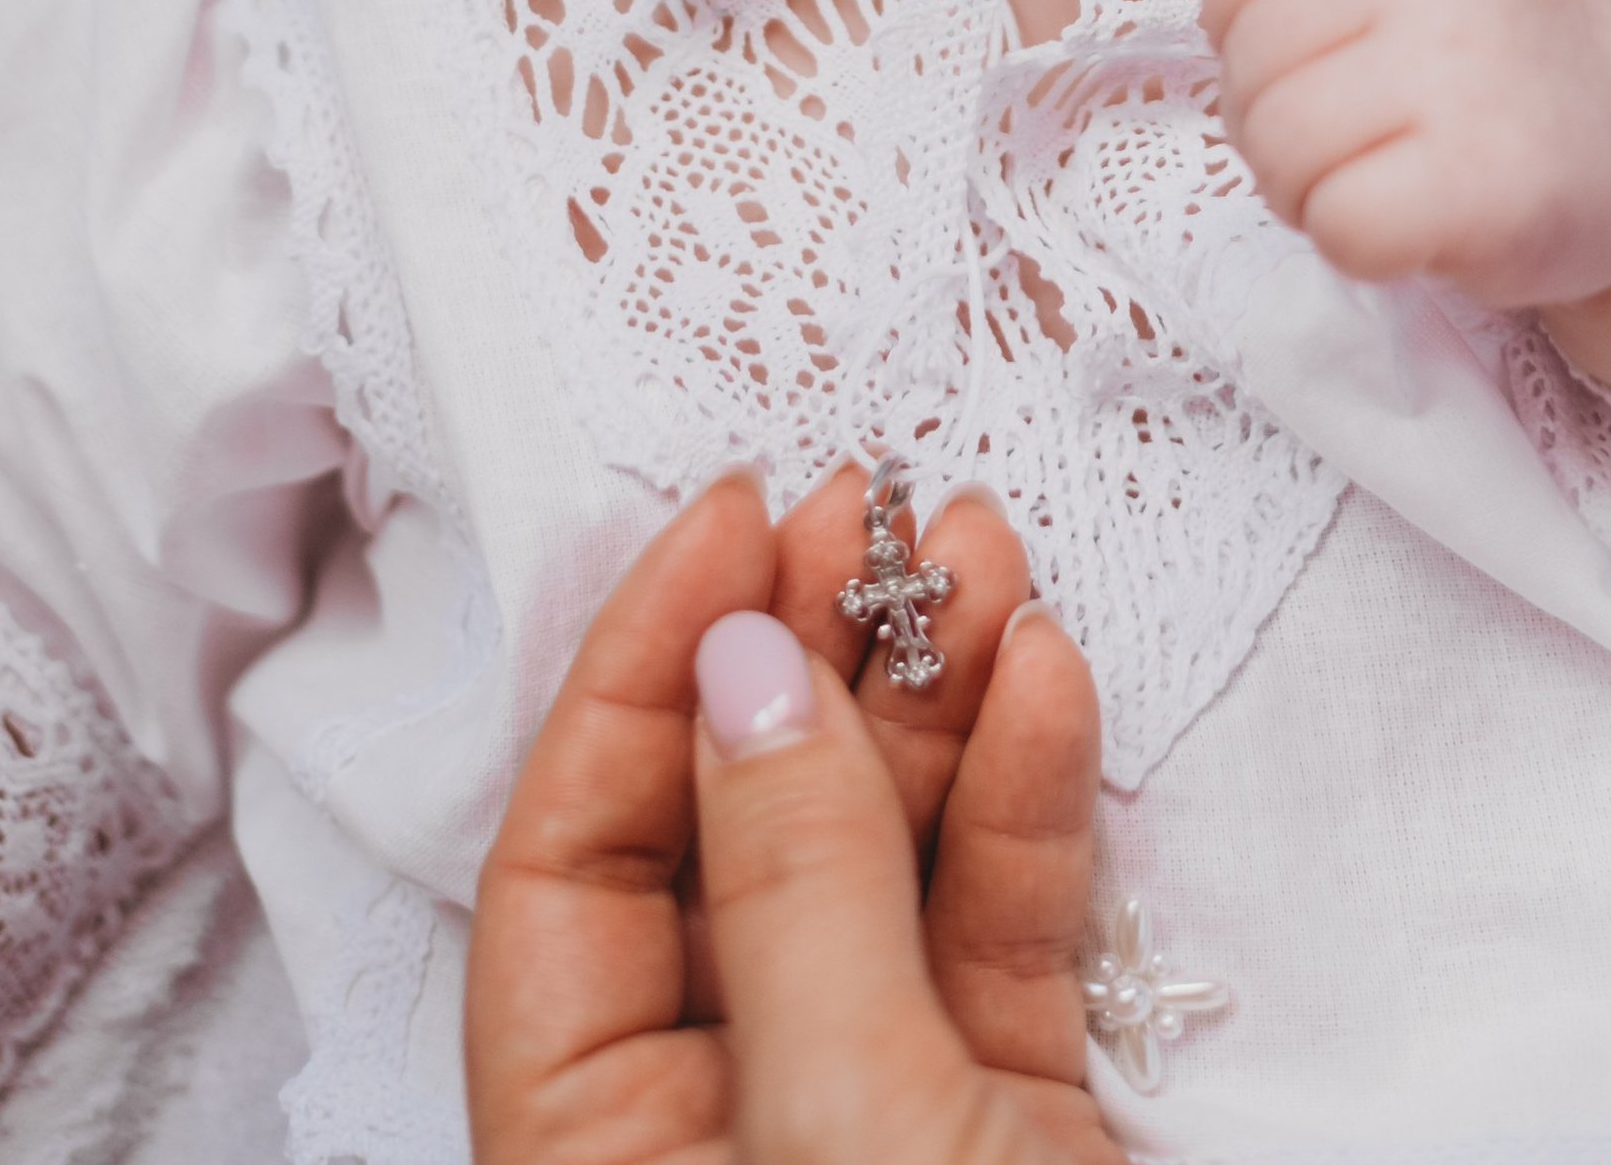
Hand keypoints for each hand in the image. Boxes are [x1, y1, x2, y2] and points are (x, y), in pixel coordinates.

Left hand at [465, 465, 1112, 1164]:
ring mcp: (869, 1113)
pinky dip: (1021, 802)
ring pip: (876, 864)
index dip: (638, 679)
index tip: (730, 524)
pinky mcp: (1003, 1122)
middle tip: (869, 510)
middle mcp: (718, 1116)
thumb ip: (797, 890)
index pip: (568, 870)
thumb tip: (747, 669)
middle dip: (804, 655)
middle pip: (731, 837)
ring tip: (981, 551)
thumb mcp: (846, 1124)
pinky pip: (991, 929)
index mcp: (602, 1151)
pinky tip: (1042, 680)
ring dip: (933, 699)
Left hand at [1203, 0, 1610, 549]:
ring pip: (1277, 146)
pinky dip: (1355, 249)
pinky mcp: (1486, 184)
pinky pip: (1337, 227)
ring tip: (1385, 185)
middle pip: (1250, 61)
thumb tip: (1201, 34)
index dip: (1249, 27)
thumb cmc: (1512, 65)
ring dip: (1307, 192)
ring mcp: (1470, 70)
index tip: (1319, 63)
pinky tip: (1419, 231)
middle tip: (1357, 147)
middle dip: (1274, 123)